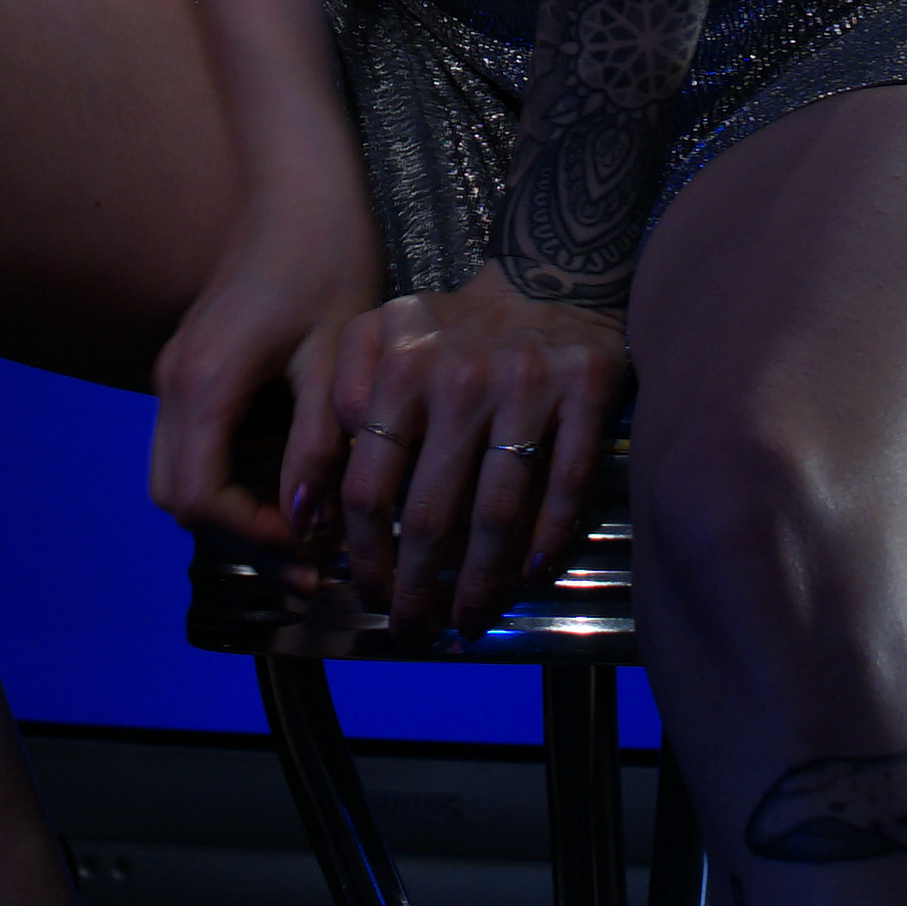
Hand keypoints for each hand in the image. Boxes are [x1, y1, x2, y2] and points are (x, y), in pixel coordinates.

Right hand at [146, 187, 385, 552]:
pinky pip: (194, 443)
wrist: (298, 185)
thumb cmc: (326, 259)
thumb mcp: (335, 357)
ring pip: (179, 473)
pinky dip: (232, 474)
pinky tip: (291, 472)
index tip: (312, 549)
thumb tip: (308, 524)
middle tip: (310, 554)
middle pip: (177, 497)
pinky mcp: (190, 365)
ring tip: (307, 521)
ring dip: (235, 507)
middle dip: (240, 535)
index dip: (253, 537)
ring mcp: (175, 372)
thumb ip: (316, 443)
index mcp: (205, 382)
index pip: (198, 498)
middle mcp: (174, 383)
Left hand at [287, 277, 628, 644]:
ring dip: (480, 582)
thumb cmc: (451, 327)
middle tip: (412, 632)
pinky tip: (527, 578)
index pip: (372, 487)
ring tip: (465, 622)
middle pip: (433, 513)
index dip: (366, 556)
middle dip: (417, 589)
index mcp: (401, 369)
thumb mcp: (377, 334)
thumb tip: (319, 495)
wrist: (547, 273)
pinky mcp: (587, 390)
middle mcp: (461, 379)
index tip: (369, 595)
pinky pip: (567, 484)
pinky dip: (548, 539)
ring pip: (500, 511)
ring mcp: (528, 385)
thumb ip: (341, 397)